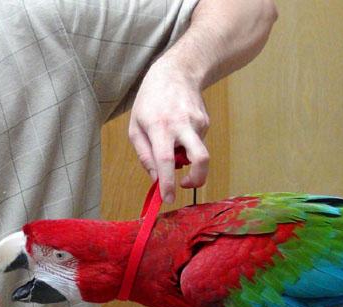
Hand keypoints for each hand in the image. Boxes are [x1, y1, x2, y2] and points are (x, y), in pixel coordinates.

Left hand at [128, 58, 209, 203]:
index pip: (166, 159)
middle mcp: (181, 124)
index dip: (168, 182)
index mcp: (159, 126)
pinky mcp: (206, 121)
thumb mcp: (136, 127)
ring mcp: (197, 122)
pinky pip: (196, 143)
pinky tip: (178, 128)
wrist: (176, 72)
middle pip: (200, 158)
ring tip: (171, 142)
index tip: (168, 198)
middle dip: (198, 179)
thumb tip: (156, 179)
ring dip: (184, 157)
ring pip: (197, 152)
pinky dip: (186, 144)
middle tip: (187, 185)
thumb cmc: (150, 101)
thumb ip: (145, 155)